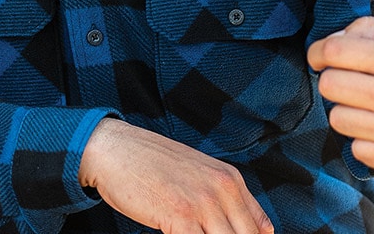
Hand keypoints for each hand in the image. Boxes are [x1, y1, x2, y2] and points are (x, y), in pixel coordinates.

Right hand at [79, 118, 273, 232]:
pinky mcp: (181, 216)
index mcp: (229, 178)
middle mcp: (222, 189)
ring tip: (186, 232)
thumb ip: (226, 198)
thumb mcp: (196, 172)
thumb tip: (262, 230)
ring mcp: (203, 203)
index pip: (260, 228)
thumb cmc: (148, 162)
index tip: (225, 233)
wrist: (111, 148)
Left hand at [307, 15, 373, 169]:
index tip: (320, 56)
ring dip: (349, 111)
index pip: (334, 51)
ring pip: (337, 117)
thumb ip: (372, 30)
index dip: (319, 51)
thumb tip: (336, 39)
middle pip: (329, 85)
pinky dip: (365, 140)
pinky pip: (356, 148)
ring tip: (372, 105)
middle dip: (336, 80)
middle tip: (354, 80)